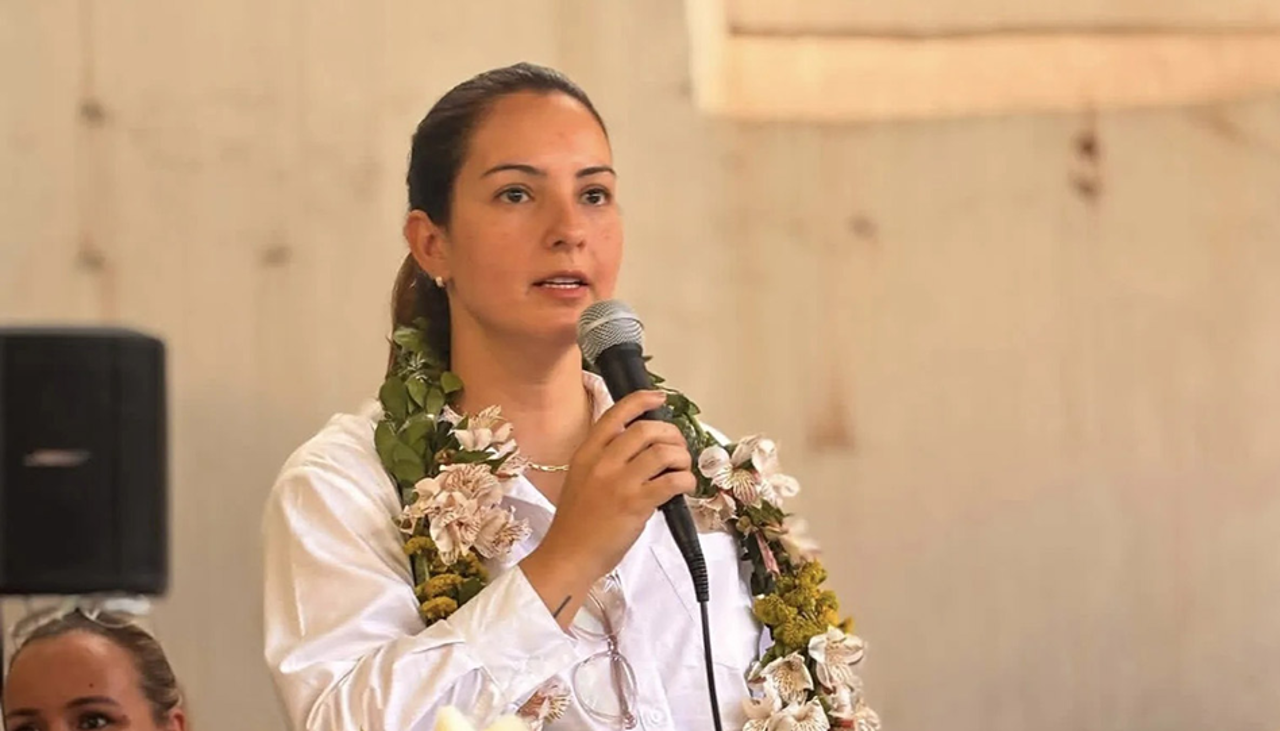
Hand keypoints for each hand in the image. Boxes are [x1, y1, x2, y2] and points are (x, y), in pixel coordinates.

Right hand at [521, 390, 695, 624]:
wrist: (569, 556)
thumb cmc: (577, 523)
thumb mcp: (581, 479)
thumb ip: (605, 460)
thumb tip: (641, 448)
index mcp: (587, 453)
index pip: (616, 414)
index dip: (641, 401)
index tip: (659, 399)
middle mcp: (602, 462)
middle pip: (646, 430)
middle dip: (671, 434)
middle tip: (678, 447)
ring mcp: (619, 483)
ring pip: (663, 452)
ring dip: (682, 457)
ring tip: (682, 469)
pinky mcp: (635, 504)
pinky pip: (671, 481)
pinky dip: (685, 480)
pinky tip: (684, 486)